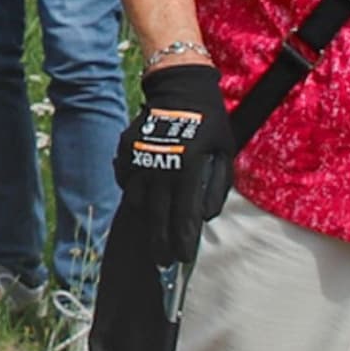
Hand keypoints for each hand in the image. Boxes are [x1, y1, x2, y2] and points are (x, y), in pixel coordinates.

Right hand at [117, 62, 229, 272]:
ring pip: (137, 202)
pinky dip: (135, 195)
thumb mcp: (224, 152)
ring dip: (147, 222)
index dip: (182, 241)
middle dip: (160, 243)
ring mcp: (138, 159)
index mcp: (187, 168)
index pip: (183, 216)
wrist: (179, 88)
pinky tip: (144, 204)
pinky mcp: (125, 152)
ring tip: (154, 238)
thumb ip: (217, 186)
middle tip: (163, 262)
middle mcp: (159, 167)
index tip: (181, 260)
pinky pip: (127, 182)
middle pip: (156, 217)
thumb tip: (204, 216)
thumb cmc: (209, 122)